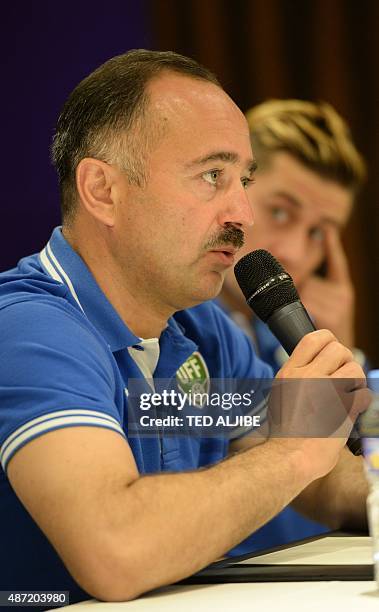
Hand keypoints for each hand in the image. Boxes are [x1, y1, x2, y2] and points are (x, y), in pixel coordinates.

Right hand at [269, 330, 367, 480]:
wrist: (290, 455)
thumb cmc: (285, 430)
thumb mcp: (281, 392)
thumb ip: (298, 374)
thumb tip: (317, 363)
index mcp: (291, 371)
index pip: (315, 338)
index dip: (329, 341)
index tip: (332, 355)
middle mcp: (308, 376)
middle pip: (339, 350)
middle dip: (346, 362)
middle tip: (343, 377)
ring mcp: (327, 391)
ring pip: (355, 369)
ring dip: (356, 381)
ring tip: (349, 394)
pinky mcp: (344, 409)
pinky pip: (364, 394)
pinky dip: (362, 402)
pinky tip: (352, 411)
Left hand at [299, 226, 354, 346]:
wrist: (339, 356)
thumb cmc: (328, 330)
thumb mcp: (327, 308)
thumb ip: (315, 291)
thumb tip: (296, 278)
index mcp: (343, 288)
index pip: (337, 263)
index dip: (332, 246)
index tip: (327, 228)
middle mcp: (344, 293)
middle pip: (308, 279)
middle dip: (299, 290)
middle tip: (303, 304)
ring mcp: (339, 304)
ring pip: (304, 291)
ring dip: (298, 302)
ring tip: (308, 316)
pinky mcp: (332, 315)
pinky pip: (307, 303)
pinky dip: (301, 309)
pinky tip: (309, 318)